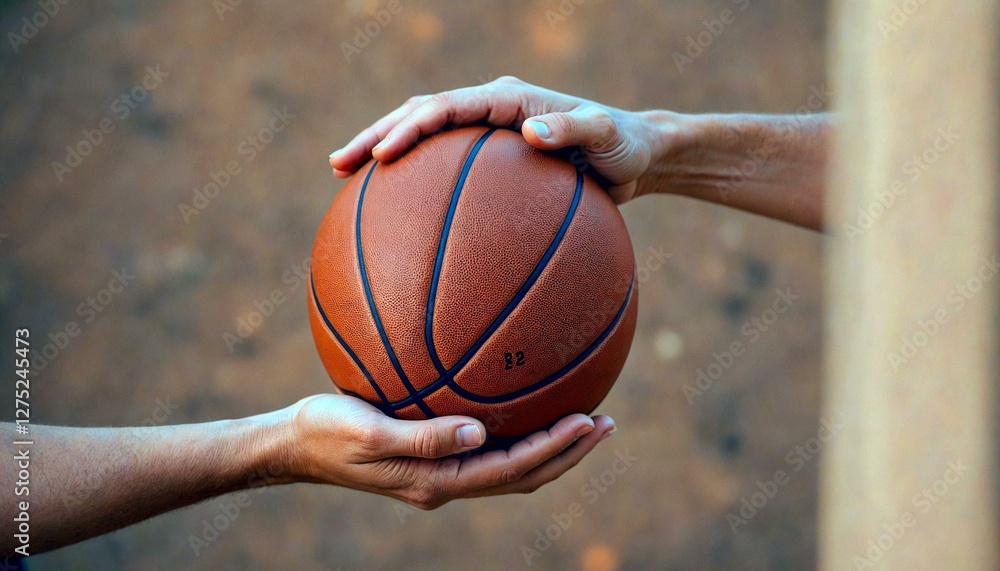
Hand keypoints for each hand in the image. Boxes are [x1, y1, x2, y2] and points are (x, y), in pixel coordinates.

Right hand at [283, 394, 614, 508]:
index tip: (589, 421)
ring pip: (510, 467)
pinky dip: (519, 435)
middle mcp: (445, 483)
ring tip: (585, 420)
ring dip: (552, 447)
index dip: (554, 449)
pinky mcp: (431, 458)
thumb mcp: (368, 432)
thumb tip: (477, 433)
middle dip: (569, 452)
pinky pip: (487, 451)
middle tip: (607, 422)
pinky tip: (526, 407)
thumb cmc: (324, 433)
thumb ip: (423, 437)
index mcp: (435, 482)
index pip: (510, 470)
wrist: (294, 445)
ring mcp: (440, 474)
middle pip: (523, 475)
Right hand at [328, 76, 680, 203]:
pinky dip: (416, 183)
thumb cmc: (625, 146)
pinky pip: (445, 167)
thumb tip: (529, 133)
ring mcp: (487, 131)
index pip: (446, 106)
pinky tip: (396, 216)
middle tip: (337, 165)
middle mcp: (490, 108)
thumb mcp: (609, 136)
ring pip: (424, 136)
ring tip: (344, 179)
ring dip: (383, 152)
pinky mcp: (490, 157)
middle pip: (418, 114)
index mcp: (508, 98)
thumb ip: (575, 128)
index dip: (410, 128)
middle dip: (376, 136)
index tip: (382, 156)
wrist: (635, 155)